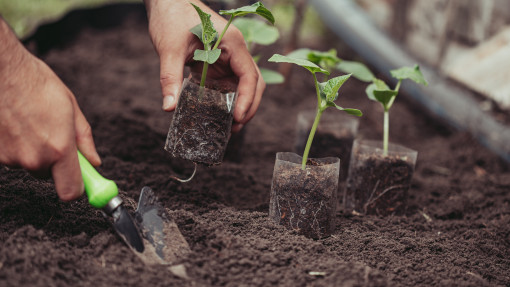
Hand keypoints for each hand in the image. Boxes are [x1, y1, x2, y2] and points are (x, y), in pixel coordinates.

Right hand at [0, 19, 100, 200]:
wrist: (1, 70)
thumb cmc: (37, 84)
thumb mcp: (71, 108)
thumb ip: (84, 140)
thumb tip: (94, 162)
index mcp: (59, 149)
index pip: (70, 191)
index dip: (78, 189)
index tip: (82, 182)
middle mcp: (34, 158)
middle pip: (50, 175)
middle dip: (55, 160)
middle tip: (52, 133)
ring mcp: (11, 158)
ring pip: (30, 163)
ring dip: (34, 149)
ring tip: (31, 121)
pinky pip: (13, 156)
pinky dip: (16, 144)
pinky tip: (16, 123)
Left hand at [144, 0, 264, 131]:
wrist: (167, 2)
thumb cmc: (171, 18)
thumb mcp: (169, 48)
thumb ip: (170, 77)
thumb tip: (169, 107)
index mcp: (232, 43)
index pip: (249, 75)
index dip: (247, 99)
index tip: (238, 118)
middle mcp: (235, 51)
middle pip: (254, 83)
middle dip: (249, 106)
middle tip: (236, 127)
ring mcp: (228, 58)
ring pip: (244, 85)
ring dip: (241, 105)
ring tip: (230, 127)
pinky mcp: (217, 63)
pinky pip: (228, 84)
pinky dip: (227, 100)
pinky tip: (219, 114)